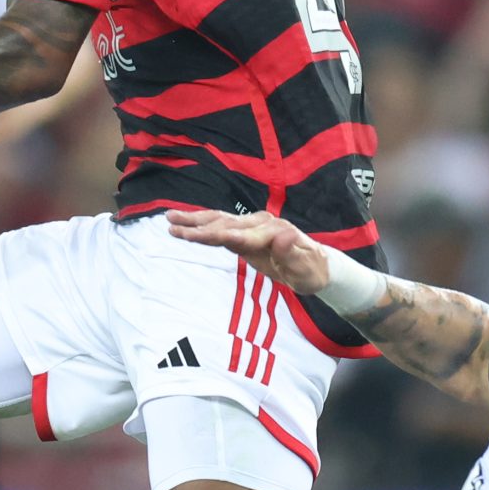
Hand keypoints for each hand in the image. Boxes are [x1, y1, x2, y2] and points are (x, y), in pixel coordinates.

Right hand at [165, 209, 332, 294]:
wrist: (318, 266)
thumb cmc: (311, 271)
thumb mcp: (305, 268)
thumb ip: (292, 252)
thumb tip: (283, 233)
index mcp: (271, 231)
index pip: (237, 235)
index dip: (213, 235)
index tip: (192, 236)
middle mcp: (261, 223)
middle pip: (223, 223)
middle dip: (195, 224)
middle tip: (170, 224)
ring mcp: (254, 225)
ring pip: (220, 221)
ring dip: (195, 220)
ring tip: (170, 217)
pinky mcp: (248, 232)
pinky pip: (223, 226)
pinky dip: (204, 223)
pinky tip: (188, 223)